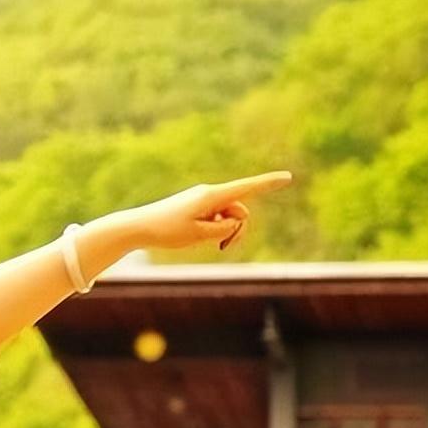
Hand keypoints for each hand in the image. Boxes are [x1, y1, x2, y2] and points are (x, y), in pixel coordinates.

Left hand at [127, 171, 292, 251]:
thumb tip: (235, 221)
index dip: (268, 184)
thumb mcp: (198, 235)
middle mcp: (209, 194)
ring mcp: (203, 200)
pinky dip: (213, 231)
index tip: (288, 177)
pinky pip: (215, 219)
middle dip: (238, 230)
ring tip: (210, 246)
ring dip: (225, 233)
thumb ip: (223, 229)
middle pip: (239, 210)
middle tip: (224, 249)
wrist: (139, 227)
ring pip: (228, 217)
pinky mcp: (196, 207)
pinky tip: (195, 237)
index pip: (246, 188)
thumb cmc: (166, 230)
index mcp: (211, 196)